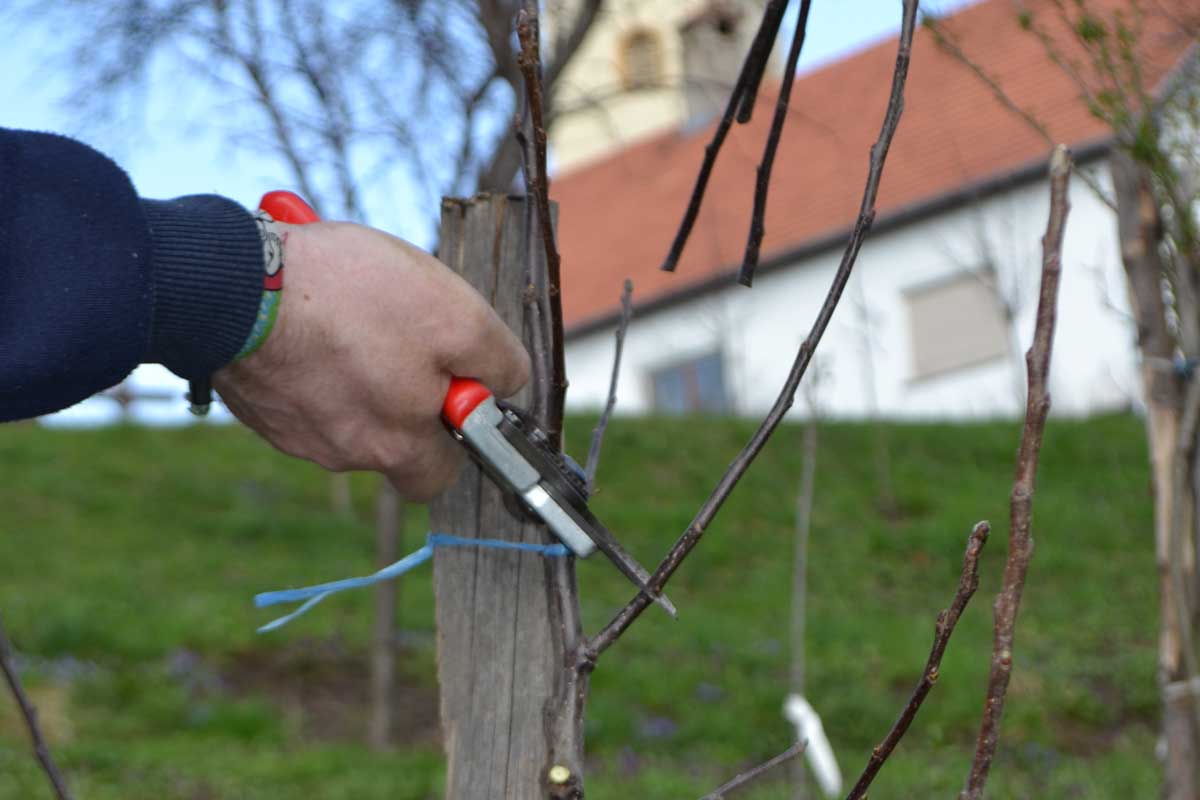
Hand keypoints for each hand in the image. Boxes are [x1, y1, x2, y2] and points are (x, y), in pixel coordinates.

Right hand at [214, 221, 530, 500]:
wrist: (232, 285)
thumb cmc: (350, 297)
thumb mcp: (454, 317)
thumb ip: (495, 361)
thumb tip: (507, 383)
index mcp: (396, 448)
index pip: (444, 471)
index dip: (460, 423)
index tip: (457, 379)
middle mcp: (344, 453)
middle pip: (392, 440)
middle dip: (404, 395)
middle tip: (401, 339)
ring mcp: (293, 431)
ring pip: (346, 409)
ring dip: (356, 366)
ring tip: (350, 308)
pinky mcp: (256, 402)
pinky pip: (301, 387)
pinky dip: (311, 356)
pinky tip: (308, 312)